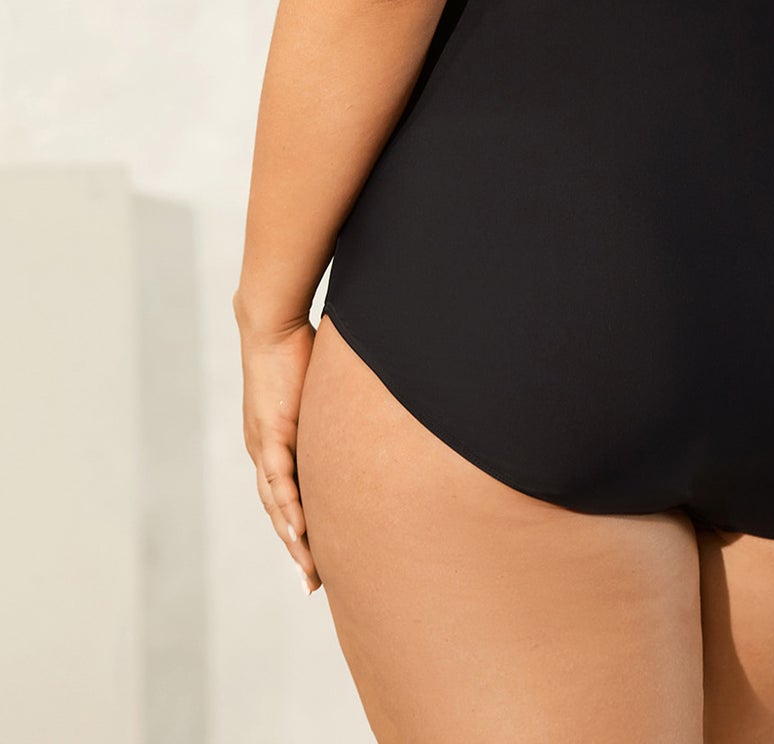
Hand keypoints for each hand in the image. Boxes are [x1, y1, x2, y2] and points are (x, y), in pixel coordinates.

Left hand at [235, 308, 321, 593]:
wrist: (272, 326)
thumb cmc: (299, 351)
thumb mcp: (323, 392)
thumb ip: (340, 410)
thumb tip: (371, 410)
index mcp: (276, 445)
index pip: (288, 498)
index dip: (302, 530)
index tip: (318, 561)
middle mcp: (266, 453)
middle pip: (280, 513)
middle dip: (297, 549)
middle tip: (313, 584)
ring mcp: (264, 446)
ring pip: (277, 505)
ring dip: (292, 539)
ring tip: (308, 571)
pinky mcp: (269, 433)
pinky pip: (279, 480)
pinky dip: (288, 508)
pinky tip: (299, 533)